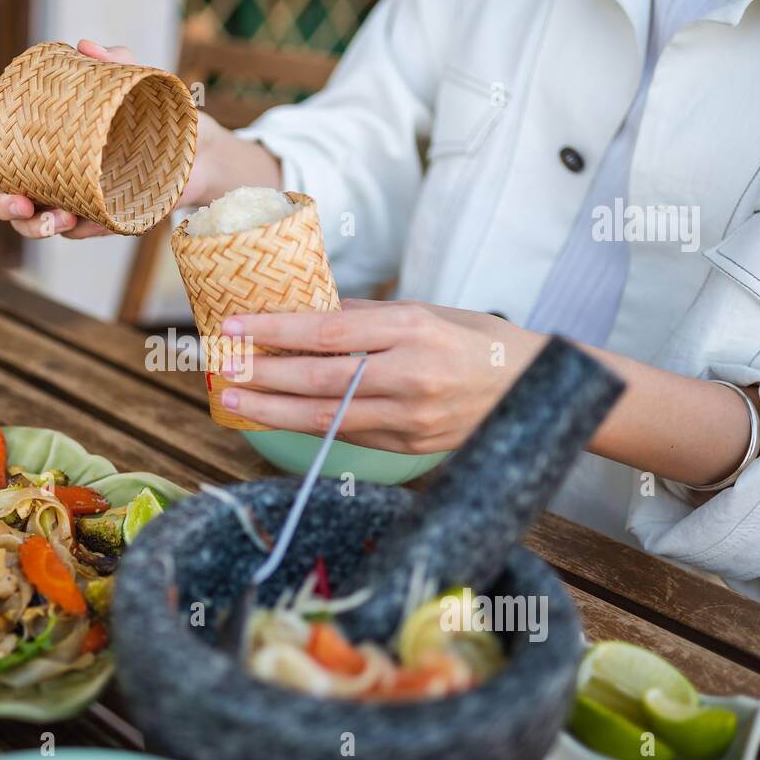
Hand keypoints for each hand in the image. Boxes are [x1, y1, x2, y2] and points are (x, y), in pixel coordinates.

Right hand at [0, 39, 222, 238]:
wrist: (207, 152)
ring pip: (36, 218)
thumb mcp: (140, 83)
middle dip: (2, 198)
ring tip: (48, 219)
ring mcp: (78, 194)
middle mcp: (59, 166)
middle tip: (16, 202)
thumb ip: (116, 63)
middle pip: (10, 186)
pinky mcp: (104, 217)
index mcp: (56, 132)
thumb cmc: (164, 114)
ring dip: (32, 224)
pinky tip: (71, 222)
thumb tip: (86, 47)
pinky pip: (79, 229)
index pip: (7, 131)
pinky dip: (70, 228)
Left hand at [218, 299, 546, 453]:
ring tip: (235, 400)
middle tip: (221, 369)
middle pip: (319, 381)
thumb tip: (303, 313)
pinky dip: (308, 426)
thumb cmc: (478, 339)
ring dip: (274, 410)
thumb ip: (363, 316)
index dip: (275, 333)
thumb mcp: (425, 311)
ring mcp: (411, 420)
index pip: (328, 334)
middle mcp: (411, 377)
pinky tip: (277, 416)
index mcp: (413, 331)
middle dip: (263, 376)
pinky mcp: (410, 449)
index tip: (234, 328)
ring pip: (327, 419)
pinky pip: (348, 436)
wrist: (538, 390)